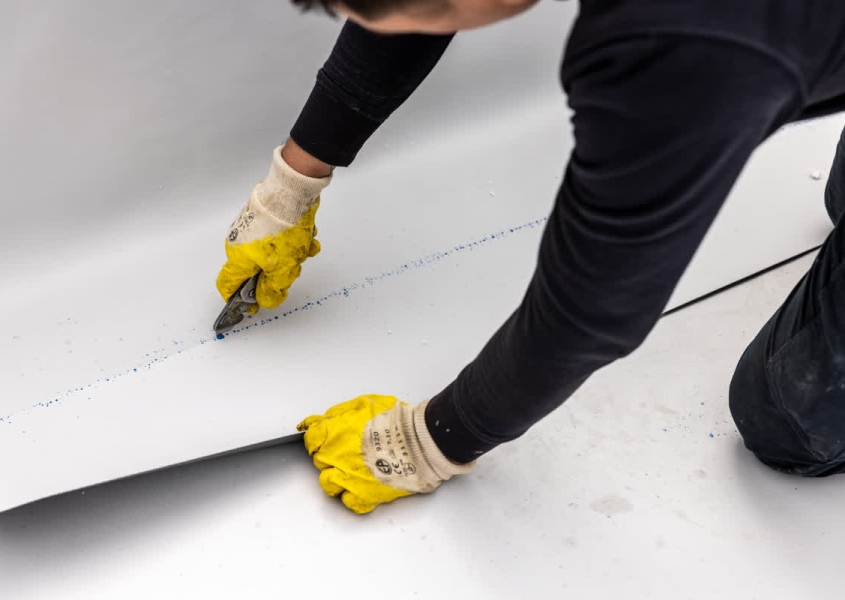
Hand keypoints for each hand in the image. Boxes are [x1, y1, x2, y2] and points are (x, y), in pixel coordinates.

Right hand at [216, 146, 331, 309]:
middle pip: (256, 270)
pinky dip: (293, 238)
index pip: (227, 285)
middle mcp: (239, 243)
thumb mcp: (282, 270)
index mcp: (237, 259)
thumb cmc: (282, 231)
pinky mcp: (264, 216)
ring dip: (291, 254)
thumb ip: (272, 290)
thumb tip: (265, 300)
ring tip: (304, 247)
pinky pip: (279, 235)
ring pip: (272, 252)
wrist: (292, 193)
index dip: (238, 300)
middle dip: (277, 272)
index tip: (253, 306)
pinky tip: (307, 236)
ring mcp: (251, 228)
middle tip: (293, 268)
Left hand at [297, 395, 475, 513]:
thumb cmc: (398, 420)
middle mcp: (337, 458)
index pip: (312, 438)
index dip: (318, 438)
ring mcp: (349, 479)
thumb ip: (338, 412)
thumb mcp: (365, 403)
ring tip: (351, 470)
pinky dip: (353, 496)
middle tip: (347, 450)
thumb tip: (320, 420)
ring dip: (336, 477)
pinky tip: (361, 486)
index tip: (323, 439)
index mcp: (335, 433)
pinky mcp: (365, 495)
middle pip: (319, 460)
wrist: (421, 440)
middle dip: (330, 454)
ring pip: (328, 483)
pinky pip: (349, 502)